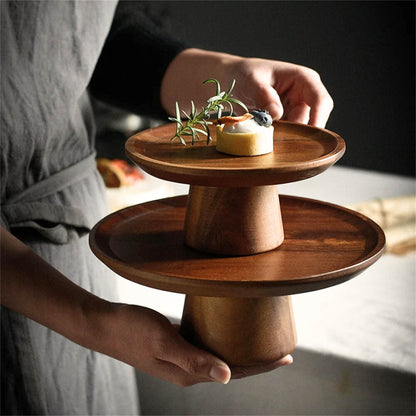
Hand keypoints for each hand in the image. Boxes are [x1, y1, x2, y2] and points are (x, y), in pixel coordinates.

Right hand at [95, 303, 291, 385]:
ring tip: (260, 339)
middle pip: (231, 367)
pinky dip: (222, 340)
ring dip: (241, 350)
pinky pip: (206, 345)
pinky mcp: (176, 345)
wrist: (106, 324)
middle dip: (257, 361)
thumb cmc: (132, 330)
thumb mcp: (164, 341)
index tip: (287, 358)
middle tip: (280, 348)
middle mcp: (188, 369)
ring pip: (220, 356)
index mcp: (189, 373)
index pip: (235, 372)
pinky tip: (227, 329)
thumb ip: (194, 359)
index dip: (262, 367)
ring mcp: (181, 358)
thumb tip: (227, 377)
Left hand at [161, 48, 333, 127]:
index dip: (318, 119)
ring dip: (284, 137)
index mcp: (303, 79)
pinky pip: (287, 136)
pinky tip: (263, 138)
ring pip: (299, 132)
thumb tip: (277, 114)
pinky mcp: (285, 123)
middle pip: (312, 121)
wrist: (230, 82)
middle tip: (275, 139)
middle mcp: (304, 96)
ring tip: (264, 135)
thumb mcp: (251, 81)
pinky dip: (277, 140)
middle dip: (297, 133)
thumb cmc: (243, 75)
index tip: (309, 137)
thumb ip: (264, 95)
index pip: (320, 101)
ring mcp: (295, 111)